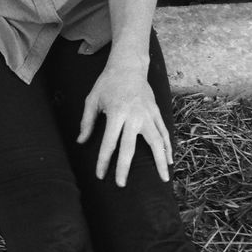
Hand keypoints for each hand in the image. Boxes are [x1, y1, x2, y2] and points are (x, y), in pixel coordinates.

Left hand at [77, 57, 172, 186]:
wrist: (129, 66)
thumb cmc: (107, 83)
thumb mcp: (92, 100)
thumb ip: (86, 122)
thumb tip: (81, 142)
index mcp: (116, 113)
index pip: (109, 143)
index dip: (104, 161)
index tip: (100, 175)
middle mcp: (134, 116)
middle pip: (130, 147)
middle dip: (125, 168)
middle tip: (121, 185)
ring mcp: (148, 114)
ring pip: (156, 142)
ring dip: (160, 161)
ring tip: (164, 178)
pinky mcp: (156, 112)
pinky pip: (164, 132)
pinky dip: (168, 147)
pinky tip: (170, 160)